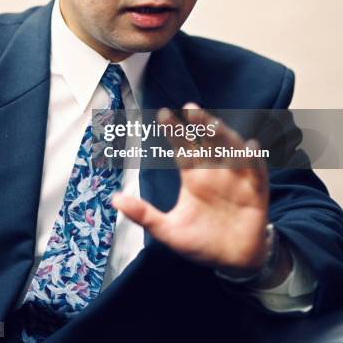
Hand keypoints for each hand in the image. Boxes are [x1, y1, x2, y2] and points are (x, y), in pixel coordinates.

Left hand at [113, 104, 269, 271]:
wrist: (232, 263)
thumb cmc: (201, 242)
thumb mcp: (169, 231)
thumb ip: (144, 215)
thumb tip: (114, 199)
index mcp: (194, 176)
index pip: (183, 147)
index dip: (174, 131)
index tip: (163, 114)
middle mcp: (215, 171)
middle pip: (208, 142)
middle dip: (200, 125)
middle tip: (190, 109)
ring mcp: (236, 179)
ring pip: (231, 150)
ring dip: (224, 136)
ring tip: (213, 125)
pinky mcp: (256, 191)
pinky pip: (257, 171)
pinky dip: (254, 159)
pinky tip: (251, 146)